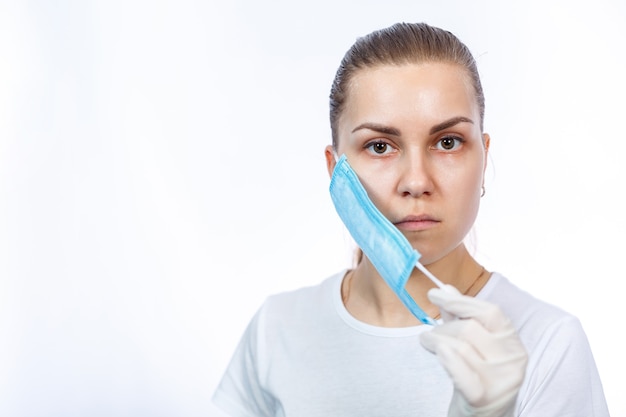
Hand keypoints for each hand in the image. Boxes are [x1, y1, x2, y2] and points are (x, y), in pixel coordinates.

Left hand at [420, 285, 527, 416]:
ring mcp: (501, 380)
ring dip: (435, 340)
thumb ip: (461, 317)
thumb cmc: (476, 378)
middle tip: (429, 334)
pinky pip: (459, 369)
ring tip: (427, 342)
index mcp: (513, 344)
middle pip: (470, 329)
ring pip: (459, 346)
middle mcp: (513, 361)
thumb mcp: (472, 345)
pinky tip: (437, 352)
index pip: (490, 312)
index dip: (461, 301)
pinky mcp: (484, 397)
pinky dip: (445, 357)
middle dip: (443, 328)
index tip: (435, 294)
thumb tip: (446, 288)